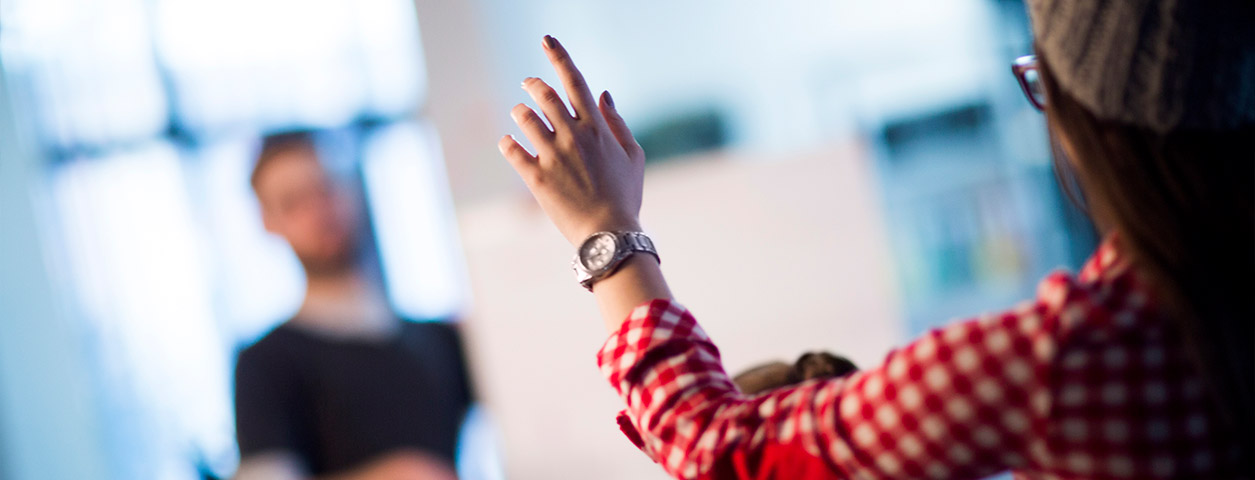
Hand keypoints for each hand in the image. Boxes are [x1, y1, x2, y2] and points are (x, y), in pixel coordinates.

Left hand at [498, 35, 646, 245]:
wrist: (609, 234)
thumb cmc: (625, 196)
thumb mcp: (633, 156)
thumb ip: (617, 122)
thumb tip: (602, 94)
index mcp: (596, 127)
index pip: (574, 80)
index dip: (558, 56)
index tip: (547, 40)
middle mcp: (573, 135)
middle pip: (544, 93)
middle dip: (532, 84)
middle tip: (528, 84)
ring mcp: (553, 155)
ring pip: (524, 117)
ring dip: (520, 111)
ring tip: (521, 115)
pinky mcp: (535, 177)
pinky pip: (510, 148)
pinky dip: (507, 142)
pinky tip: (511, 143)